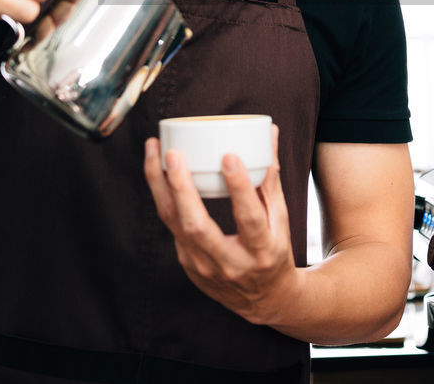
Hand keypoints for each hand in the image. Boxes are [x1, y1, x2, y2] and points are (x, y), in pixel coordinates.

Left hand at [143, 125, 300, 324]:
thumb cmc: (274, 250)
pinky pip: (171, 226)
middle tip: (174, 153)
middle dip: (181, 187)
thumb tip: (271, 133)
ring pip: (174, 224)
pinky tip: (157, 171)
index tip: (229, 156)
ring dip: (160, 186)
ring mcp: (204, 268)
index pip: (249, 219)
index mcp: (262, 252)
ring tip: (154, 152)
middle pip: (197, 226)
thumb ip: (271, 177)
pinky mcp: (188, 266)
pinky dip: (162, 197)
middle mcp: (230, 263)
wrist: (264, 300)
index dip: (239, 188)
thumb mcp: (280, 219)